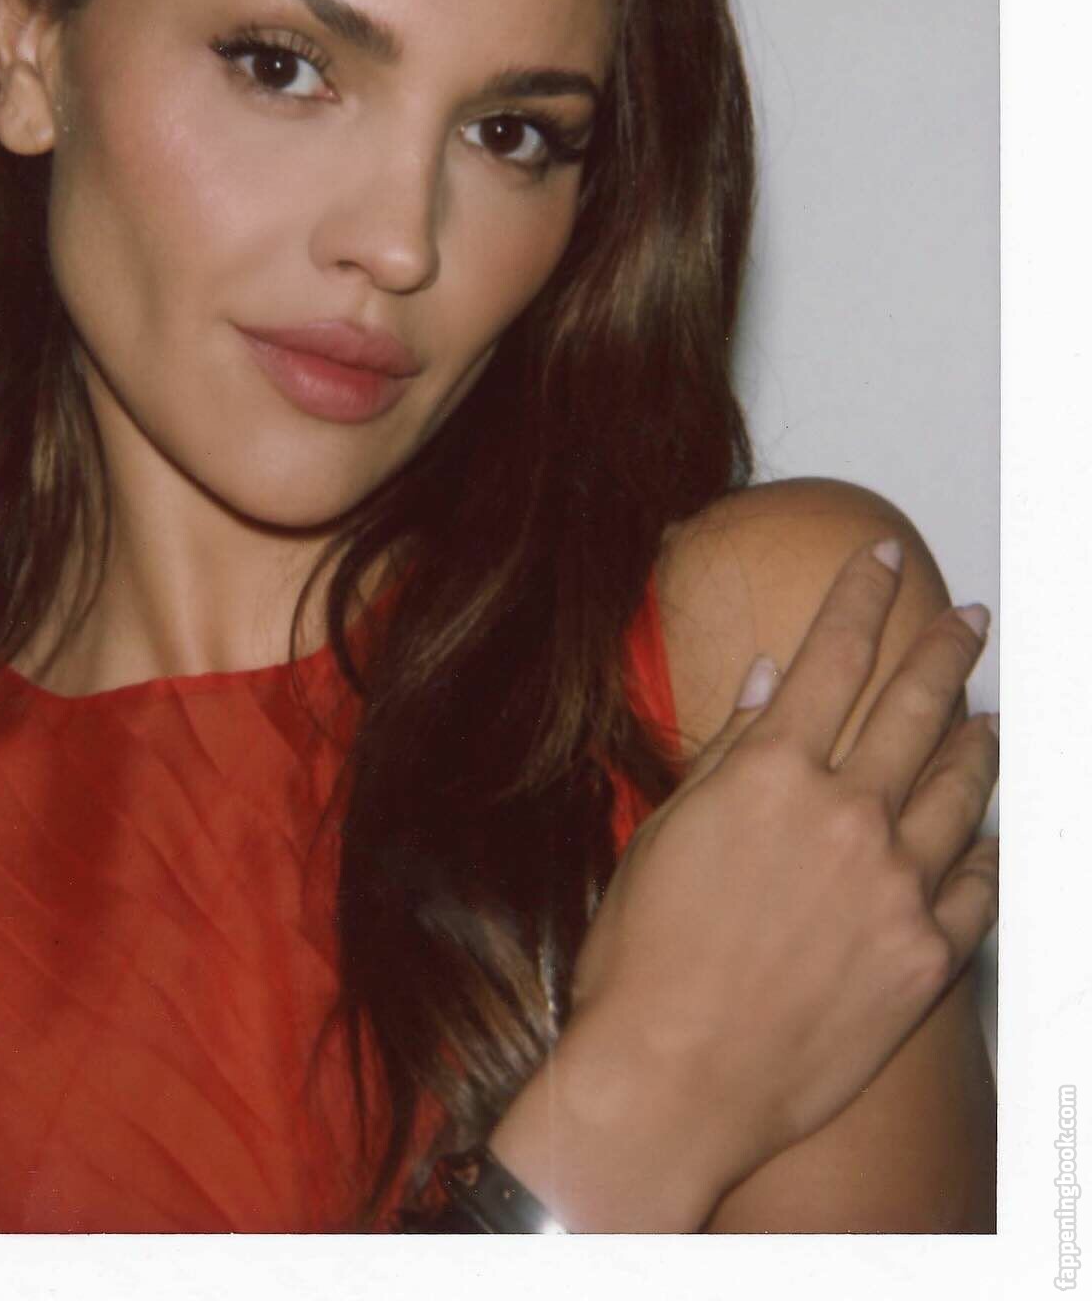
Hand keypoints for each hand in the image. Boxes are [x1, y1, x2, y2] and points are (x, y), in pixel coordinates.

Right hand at [489, 537, 998, 1229]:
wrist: (671, 1080)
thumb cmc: (644, 958)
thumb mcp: (664, 832)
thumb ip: (726, 750)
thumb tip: (761, 677)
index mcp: (772, 773)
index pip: (833, 655)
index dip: (863, 596)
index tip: (884, 558)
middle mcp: (846, 815)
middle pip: (915, 706)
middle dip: (946, 651)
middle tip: (972, 620)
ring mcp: (896, 886)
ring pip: (963, 789)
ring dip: (980, 741)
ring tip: (990, 717)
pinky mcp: (925, 957)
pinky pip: (980, 887)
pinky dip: (990, 851)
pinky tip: (994, 835)